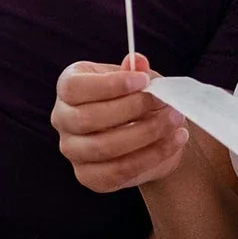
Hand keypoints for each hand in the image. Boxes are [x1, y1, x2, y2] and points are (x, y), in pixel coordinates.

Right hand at [50, 55, 189, 192]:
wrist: (151, 133)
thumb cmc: (137, 99)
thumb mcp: (139, 79)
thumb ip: (136, 70)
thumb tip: (138, 62)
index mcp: (68, 88)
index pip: (74, 88)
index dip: (109, 85)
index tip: (143, 81)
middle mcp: (63, 119)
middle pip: (86, 118)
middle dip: (131, 109)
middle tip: (164, 102)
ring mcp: (73, 151)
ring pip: (102, 147)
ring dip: (145, 134)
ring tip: (174, 120)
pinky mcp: (89, 176)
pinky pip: (118, 171)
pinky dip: (151, 156)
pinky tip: (174, 141)